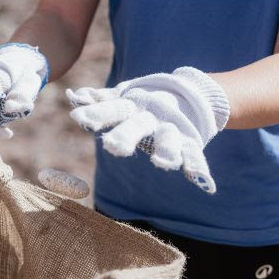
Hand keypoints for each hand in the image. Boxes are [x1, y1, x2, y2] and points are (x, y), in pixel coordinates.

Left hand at [66, 67, 229, 192]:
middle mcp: (152, 117)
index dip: (96, 113)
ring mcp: (172, 129)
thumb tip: (73, 95)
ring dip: (166, 150)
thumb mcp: (122, 100)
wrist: (189, 95)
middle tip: (112, 146)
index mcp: (132, 107)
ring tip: (162, 163)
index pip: (112, 108)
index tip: (77, 117)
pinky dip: (199, 169)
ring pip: (169, 139)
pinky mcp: (190, 143)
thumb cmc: (144, 104)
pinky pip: (195, 156)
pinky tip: (204, 184)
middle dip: (125, 135)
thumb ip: (100, 100)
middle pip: (137, 125)